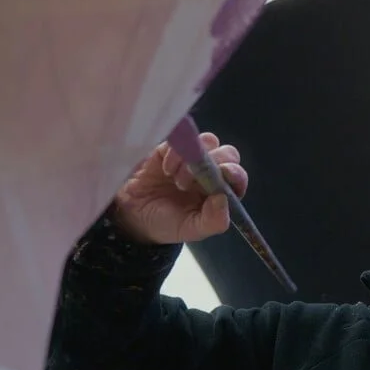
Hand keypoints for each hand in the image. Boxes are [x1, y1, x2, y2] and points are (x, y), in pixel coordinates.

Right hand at [111, 132, 248, 243]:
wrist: (132, 214)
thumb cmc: (166, 223)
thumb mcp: (190, 229)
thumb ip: (212, 221)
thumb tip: (224, 200)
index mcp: (220, 192)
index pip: (238, 176)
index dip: (234, 172)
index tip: (223, 174)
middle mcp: (211, 172)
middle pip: (228, 153)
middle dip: (214, 162)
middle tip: (193, 180)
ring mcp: (192, 158)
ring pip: (208, 142)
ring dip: (193, 159)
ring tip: (175, 178)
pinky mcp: (172, 148)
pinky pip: (183, 140)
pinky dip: (176, 152)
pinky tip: (165, 169)